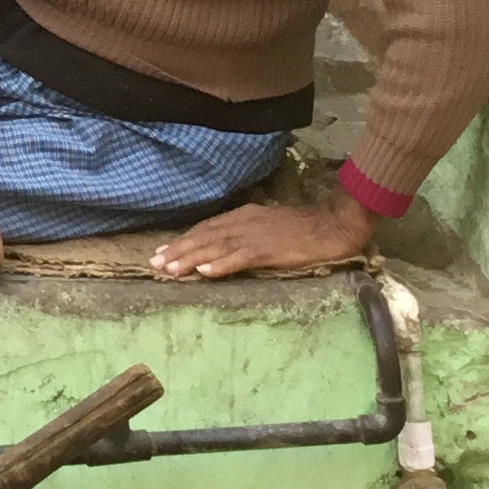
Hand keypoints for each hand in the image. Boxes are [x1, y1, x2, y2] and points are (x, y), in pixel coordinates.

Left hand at [149, 191, 377, 279]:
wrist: (334, 223)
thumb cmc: (305, 227)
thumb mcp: (269, 224)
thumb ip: (247, 232)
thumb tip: (225, 245)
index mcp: (244, 216)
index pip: (206, 228)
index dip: (184, 240)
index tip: (162, 252)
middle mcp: (244, 223)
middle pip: (204, 237)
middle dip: (178, 250)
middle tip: (154, 264)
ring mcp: (256, 236)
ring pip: (215, 247)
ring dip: (190, 259)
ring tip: (169, 270)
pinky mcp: (270, 250)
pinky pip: (241, 258)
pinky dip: (221, 265)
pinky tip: (205, 272)